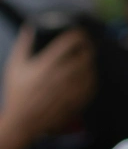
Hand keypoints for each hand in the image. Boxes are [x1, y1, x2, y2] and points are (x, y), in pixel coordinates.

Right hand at [0, 25, 95, 141]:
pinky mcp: (76, 102)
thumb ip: (24, 45)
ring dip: (90, 63)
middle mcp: (60, 77)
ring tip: (86, 59)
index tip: (79, 33)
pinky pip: (91, 86)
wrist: (23, 121)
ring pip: (89, 71)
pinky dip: (91, 78)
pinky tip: (87, 75)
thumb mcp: (15, 67)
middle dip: (87, 48)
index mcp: (45, 66)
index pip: (68, 43)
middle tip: (86, 45)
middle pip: (84, 56)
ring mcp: (70, 90)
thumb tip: (29, 27)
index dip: (78, 35)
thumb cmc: (17, 93)